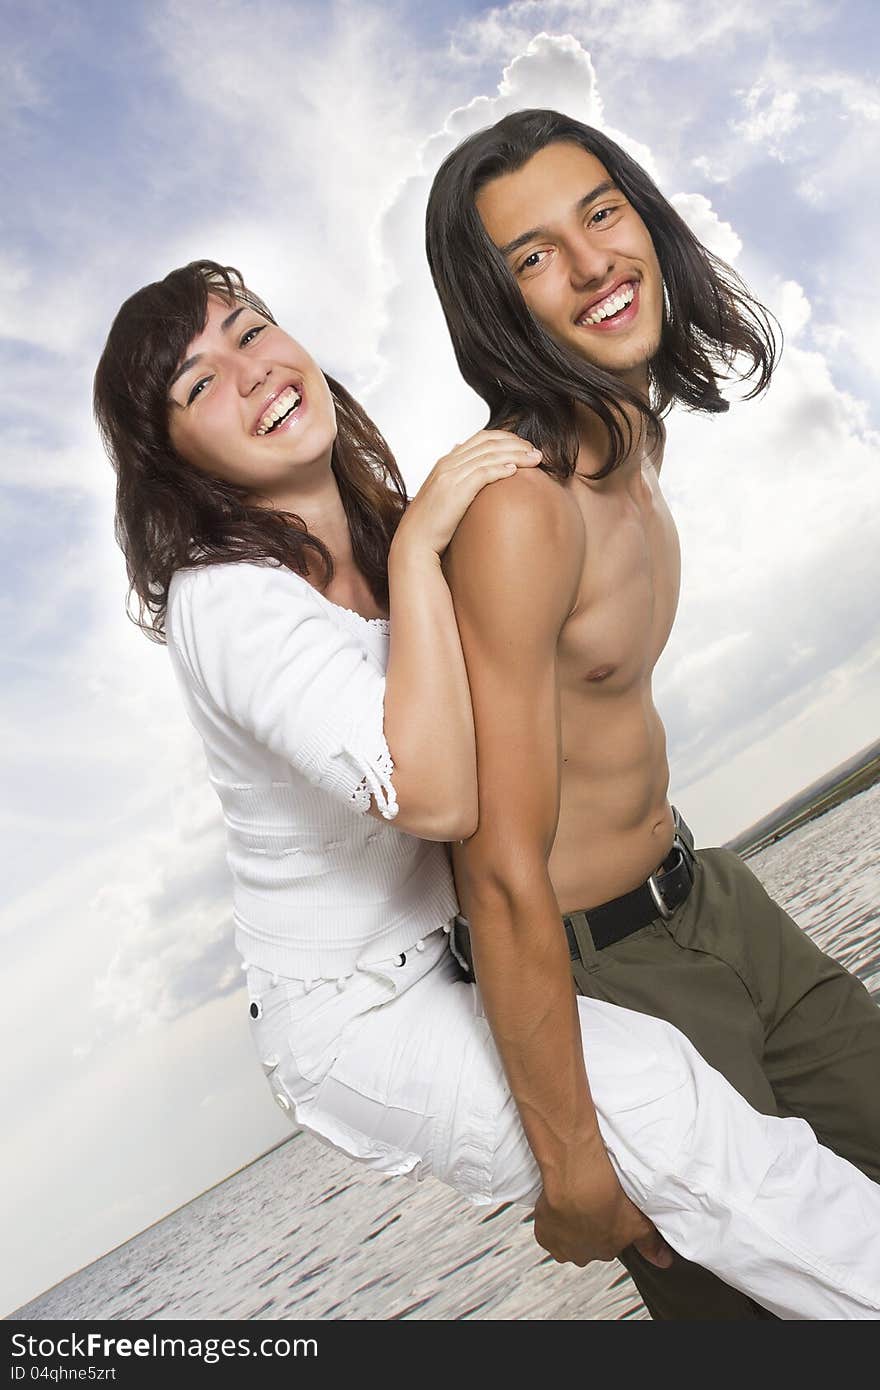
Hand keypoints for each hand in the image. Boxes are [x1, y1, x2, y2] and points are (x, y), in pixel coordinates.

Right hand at [393, 430, 540, 559]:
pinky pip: (483, 472)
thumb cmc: (430, 524)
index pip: (482, 438)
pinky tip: (515, 471)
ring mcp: (450, 476)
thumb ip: (455, 478)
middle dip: (516, 444)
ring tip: (535, 459)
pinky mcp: (455, 490)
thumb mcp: (443, 495)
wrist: (414, 543)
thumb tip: (465, 463)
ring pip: (489, 455)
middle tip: (536, 452)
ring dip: (516, 454)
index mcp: (446, 462)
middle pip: (489, 442)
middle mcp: (448, 464)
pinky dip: (501, 469)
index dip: (507, 438)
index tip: (525, 447)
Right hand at [533, 1137, 673, 1269]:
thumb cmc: (607, 1196)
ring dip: (569, 1225)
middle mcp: (583, 1256)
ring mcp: (562, 1248)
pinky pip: (547, 1231)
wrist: (578, 1180)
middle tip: (591, 1203)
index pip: (609, 1244)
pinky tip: (558, 1204)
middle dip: (588, 1228)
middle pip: (586, 1244)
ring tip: (574, 1201)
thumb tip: (664, 1261)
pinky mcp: (543, 1235)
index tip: (607, 1209)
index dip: (608, 1226)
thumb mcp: (639, 1220)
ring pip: (566, 1239)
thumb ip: (650, 1243)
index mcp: (607, 1252)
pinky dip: (550, 1220)